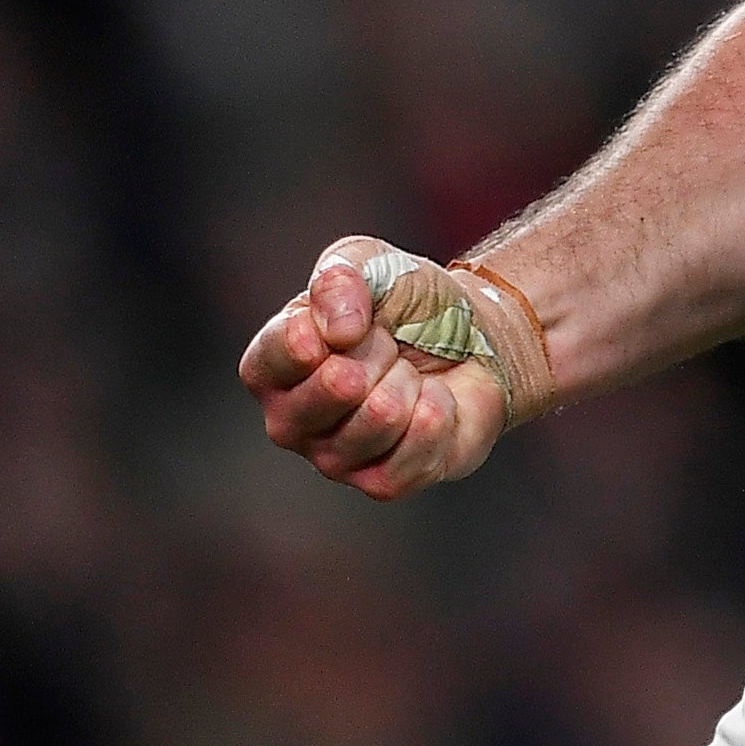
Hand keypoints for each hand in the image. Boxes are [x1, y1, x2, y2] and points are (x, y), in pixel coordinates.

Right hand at [239, 237, 514, 500]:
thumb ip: (341, 276)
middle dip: (381, 351)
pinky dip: (437, 413)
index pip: (274, 356)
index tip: (354, 322)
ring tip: (409, 373)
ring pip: (382, 416)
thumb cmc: (407, 303)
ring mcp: (333, 459)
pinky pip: (413, 449)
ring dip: (411, 381)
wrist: (473, 340)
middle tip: (389, 346)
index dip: (321, 332)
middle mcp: (289, 420)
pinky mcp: (380, 483)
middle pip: (337, 385)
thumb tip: (338, 330)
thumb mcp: (370, 262)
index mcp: (271, 366)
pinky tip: (431, 402)